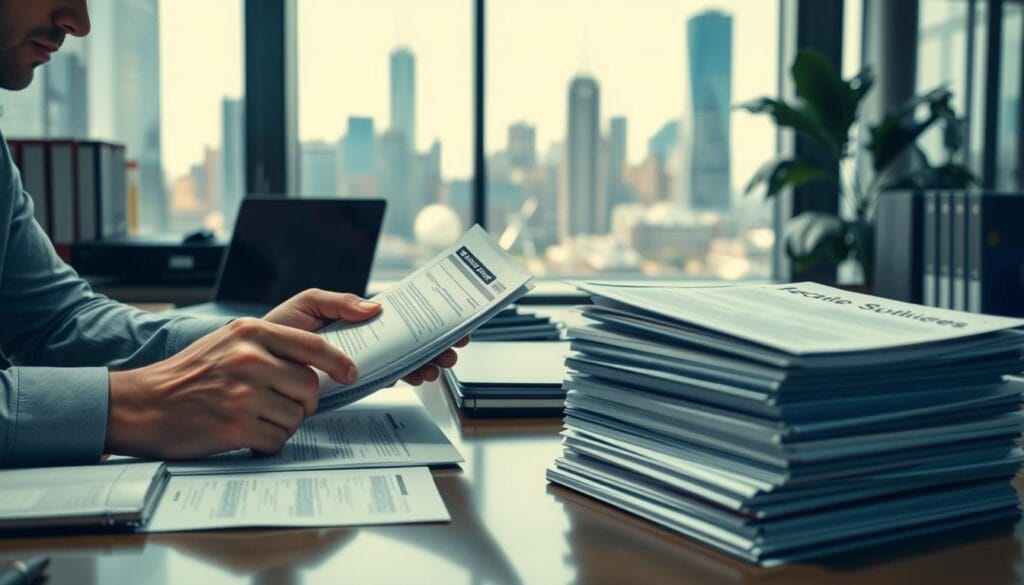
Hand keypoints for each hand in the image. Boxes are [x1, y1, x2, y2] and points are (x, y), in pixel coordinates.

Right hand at [105, 317, 363, 459]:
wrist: (143, 404)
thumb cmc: (189, 374)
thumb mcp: (229, 341)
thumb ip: (271, 343)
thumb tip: (319, 359)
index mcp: (251, 332)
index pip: (312, 345)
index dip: (338, 361)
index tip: (349, 372)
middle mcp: (249, 358)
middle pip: (309, 386)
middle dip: (303, 401)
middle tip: (282, 404)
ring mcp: (243, 392)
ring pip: (297, 416)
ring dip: (283, 423)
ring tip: (255, 417)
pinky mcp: (236, 425)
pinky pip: (278, 439)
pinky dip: (268, 443)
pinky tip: (248, 435)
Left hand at [263, 289, 469, 385]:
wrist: (254, 361)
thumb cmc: (278, 328)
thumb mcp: (309, 304)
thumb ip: (340, 303)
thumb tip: (375, 306)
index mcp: (356, 318)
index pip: (399, 315)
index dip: (426, 316)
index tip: (450, 318)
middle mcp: (363, 340)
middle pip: (408, 340)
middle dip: (436, 343)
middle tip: (455, 347)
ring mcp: (360, 362)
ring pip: (403, 361)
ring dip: (426, 361)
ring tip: (440, 364)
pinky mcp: (352, 383)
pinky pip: (384, 379)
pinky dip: (404, 376)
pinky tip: (416, 375)